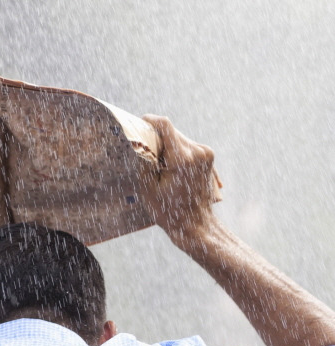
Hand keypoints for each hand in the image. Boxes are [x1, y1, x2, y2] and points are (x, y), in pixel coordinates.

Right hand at [141, 115, 219, 238]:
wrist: (196, 225)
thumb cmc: (168, 211)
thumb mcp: (148, 188)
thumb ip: (143, 161)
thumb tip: (137, 143)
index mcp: (182, 158)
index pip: (165, 125)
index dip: (149, 121)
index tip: (138, 124)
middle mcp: (198, 151)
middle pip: (171, 131)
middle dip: (156, 138)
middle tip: (144, 152)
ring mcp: (206, 153)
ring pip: (179, 138)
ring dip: (166, 146)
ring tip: (158, 166)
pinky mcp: (208, 156)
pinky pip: (187, 145)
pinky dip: (175, 151)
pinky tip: (169, 168)